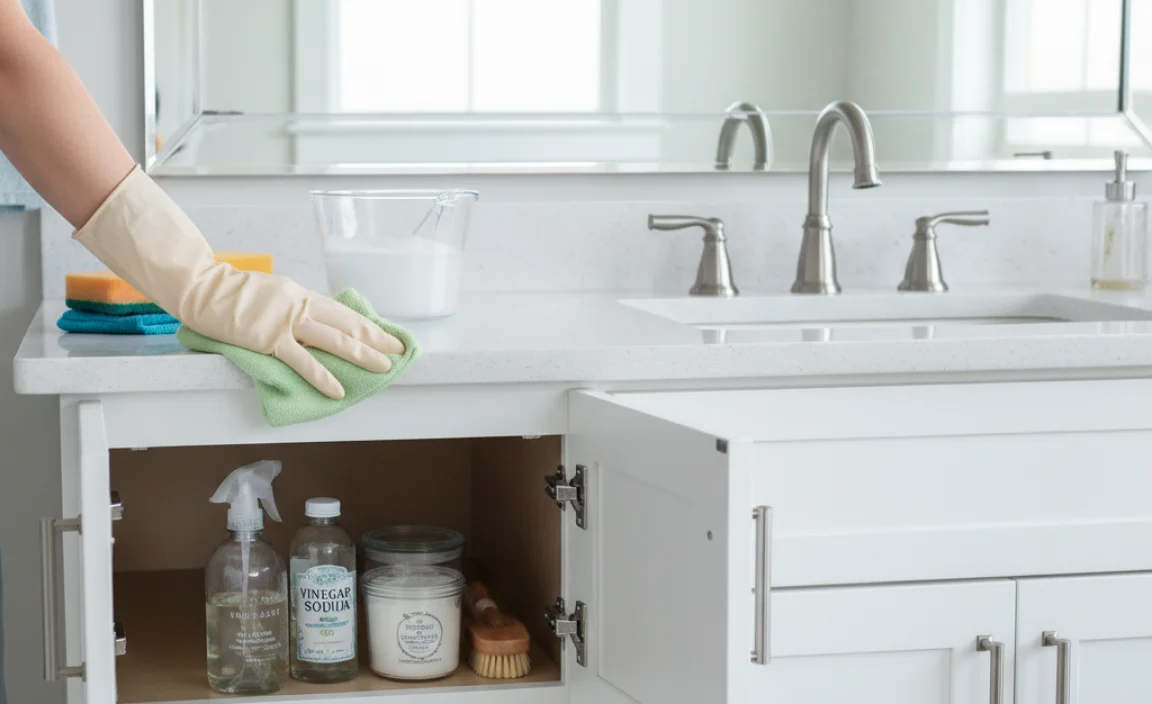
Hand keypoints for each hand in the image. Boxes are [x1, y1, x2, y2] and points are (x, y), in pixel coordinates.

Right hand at [74, 166, 403, 399]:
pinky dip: (322, 377)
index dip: (368, 325)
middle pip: (346, 324)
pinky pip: (302, 361)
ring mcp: (286, 321)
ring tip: (383, 368)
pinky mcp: (269, 338)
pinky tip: (338, 390)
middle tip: (399, 351)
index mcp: (300, 294)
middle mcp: (300, 305)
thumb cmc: (230, 293)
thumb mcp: (270, 294)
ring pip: (333, 339)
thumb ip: (291, 308)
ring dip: (362, 354)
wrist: (200, 286)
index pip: (342, 312)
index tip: (388, 335)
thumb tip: (311, 325)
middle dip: (376, 338)